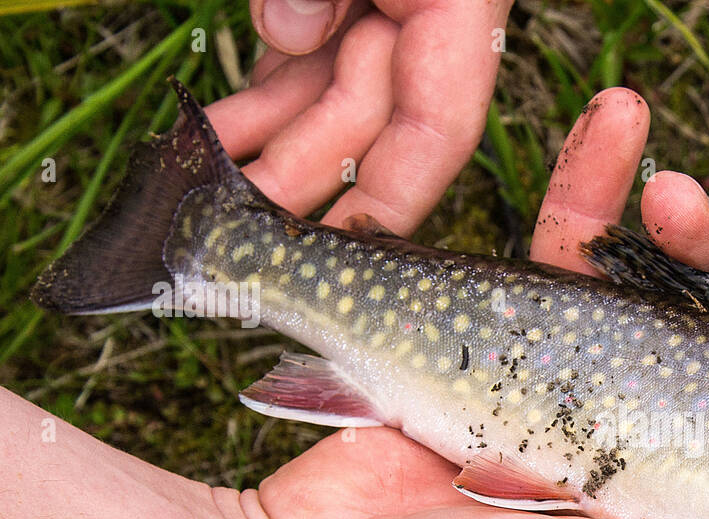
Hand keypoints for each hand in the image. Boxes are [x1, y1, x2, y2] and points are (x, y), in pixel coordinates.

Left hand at [205, 0, 511, 235]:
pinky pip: (305, 61)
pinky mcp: (343, 1)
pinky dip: (264, 100)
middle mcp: (427, 23)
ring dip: (262, 144)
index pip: (439, 130)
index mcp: (462, 5)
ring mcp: (385, 12)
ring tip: (199, 181)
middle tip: (232, 225)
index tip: (339, 256)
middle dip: (296, 177)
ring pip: (324, 97)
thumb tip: (285, 29)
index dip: (390, 203)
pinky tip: (220, 136)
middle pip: (366, 124)